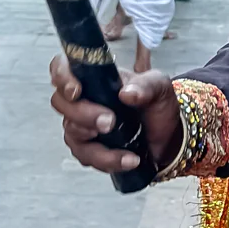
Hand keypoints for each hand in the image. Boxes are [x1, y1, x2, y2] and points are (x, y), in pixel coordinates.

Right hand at [49, 55, 181, 174]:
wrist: (167, 134)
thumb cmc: (157, 104)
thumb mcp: (159, 87)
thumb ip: (146, 86)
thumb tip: (126, 94)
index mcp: (96, 77)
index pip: (63, 67)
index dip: (62, 76)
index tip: (76, 90)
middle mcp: (84, 99)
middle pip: (60, 102)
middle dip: (82, 114)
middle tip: (109, 122)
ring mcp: (82, 124)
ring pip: (72, 133)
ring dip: (97, 144)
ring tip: (126, 151)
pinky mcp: (88, 147)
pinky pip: (85, 155)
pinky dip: (107, 160)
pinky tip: (129, 160)